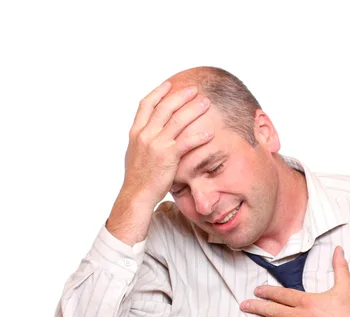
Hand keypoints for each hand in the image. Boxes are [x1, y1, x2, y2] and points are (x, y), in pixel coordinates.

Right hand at [121, 80, 213, 206]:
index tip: (169, 84)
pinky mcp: (168, 156)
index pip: (146, 104)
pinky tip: (210, 132)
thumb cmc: (138, 178)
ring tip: (205, 103)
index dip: (158, 92)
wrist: (136, 194)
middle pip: (165, 107)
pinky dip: (199, 136)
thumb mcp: (135, 154)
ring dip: (194, 110)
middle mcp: (145, 135)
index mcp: (136, 132)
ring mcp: (156, 145)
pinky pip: (187, 142)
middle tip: (194, 89)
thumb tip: (149, 133)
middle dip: (181, 96)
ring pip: (177, 120)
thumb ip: (143, 140)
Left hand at [240, 247, 349, 316]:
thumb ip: (339, 266)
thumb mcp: (344, 285)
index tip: (256, 291)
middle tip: (243, 306)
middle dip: (256, 308)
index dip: (267, 292)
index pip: (281, 295)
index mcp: (306, 301)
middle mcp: (299, 316)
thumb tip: (339, 249)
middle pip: (272, 311)